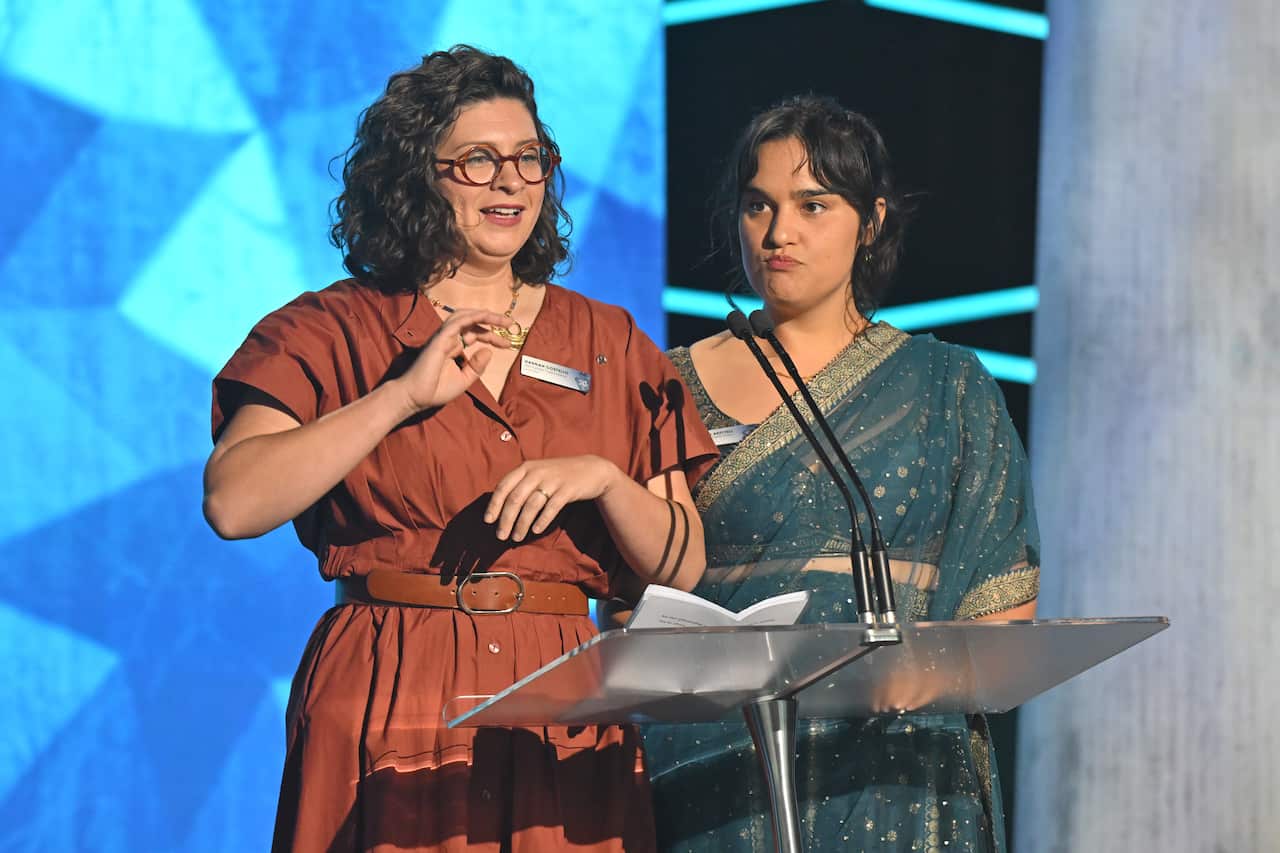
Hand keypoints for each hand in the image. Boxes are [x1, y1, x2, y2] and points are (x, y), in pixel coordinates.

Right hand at [393, 309, 512, 414]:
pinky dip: (472, 318)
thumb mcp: (465, 379)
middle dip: (491, 321)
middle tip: (510, 324)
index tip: (507, 344)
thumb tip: (489, 350)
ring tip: (502, 319)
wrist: (416, 397)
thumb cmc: (436, 389)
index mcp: (454, 347)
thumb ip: (477, 366)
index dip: (492, 336)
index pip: (475, 334)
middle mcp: (449, 339)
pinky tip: (486, 317)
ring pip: (464, 317)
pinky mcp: (439, 339)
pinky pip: (457, 323)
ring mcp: (443, 337)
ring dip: (484, 315)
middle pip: (472, 323)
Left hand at [485, 455, 622, 541]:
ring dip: (522, 524)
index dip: (494, 504)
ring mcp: (553, 480)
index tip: (488, 521)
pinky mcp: (568, 489)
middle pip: (515, 498)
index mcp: (526, 467)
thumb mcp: (537, 473)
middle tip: (501, 536)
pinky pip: (551, 507)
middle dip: (506, 519)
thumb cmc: (558, 475)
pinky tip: (536, 530)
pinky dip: (542, 520)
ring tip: (516, 537)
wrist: (591, 470)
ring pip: (531, 505)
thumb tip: (499, 509)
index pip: (504, 486)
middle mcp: (537, 472)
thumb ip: (520, 485)